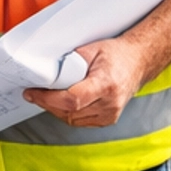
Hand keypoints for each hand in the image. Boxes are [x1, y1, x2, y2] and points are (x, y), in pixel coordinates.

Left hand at [22, 36, 151, 127]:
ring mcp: (110, 114)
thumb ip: (69, 62)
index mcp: (106, 84)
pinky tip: (62, 103)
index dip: (48, 99)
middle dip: (47, 103)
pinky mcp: (108, 120)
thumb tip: (47, 71)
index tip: (32, 93)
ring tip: (47, 96)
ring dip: (56, 110)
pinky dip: (68, 113)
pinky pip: (80, 121)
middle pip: (69, 112)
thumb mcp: (91, 49)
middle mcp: (110, 103)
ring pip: (72, 120)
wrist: (138, 62)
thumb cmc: (116, 54)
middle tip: (34, 93)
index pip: (72, 100)